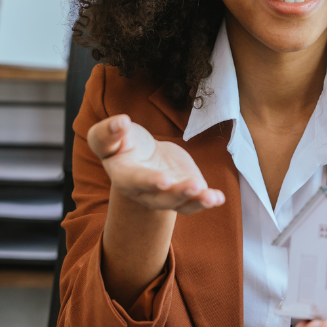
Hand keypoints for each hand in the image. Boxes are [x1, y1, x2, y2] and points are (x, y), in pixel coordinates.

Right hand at [87, 114, 224, 213]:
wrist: (140, 154)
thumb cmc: (121, 143)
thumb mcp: (107, 135)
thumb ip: (108, 132)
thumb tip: (121, 122)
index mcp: (125, 177)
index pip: (136, 182)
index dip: (149, 182)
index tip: (164, 179)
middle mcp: (146, 193)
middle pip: (162, 198)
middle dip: (178, 193)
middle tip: (194, 185)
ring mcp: (167, 195)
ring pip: (181, 204)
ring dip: (197, 201)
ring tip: (211, 197)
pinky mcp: (184, 191)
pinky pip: (196, 200)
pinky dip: (208, 200)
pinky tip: (219, 197)